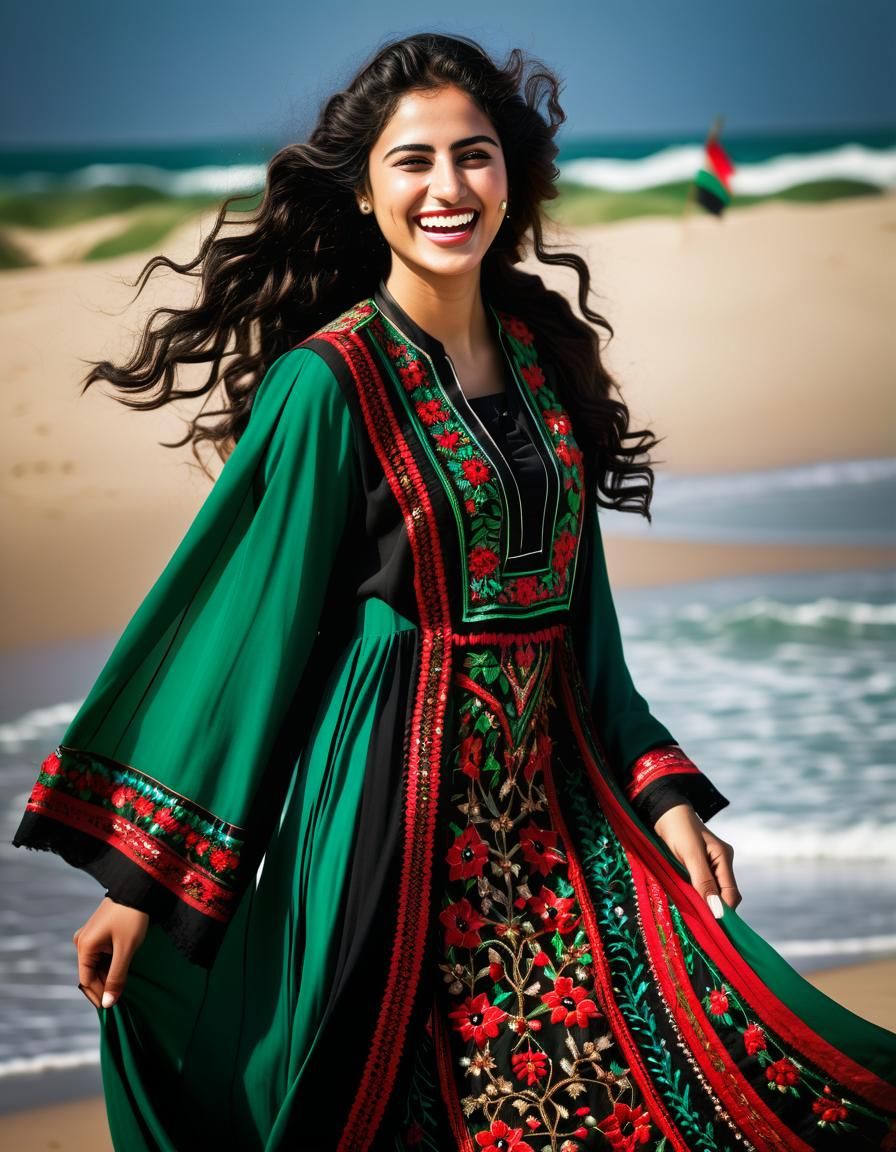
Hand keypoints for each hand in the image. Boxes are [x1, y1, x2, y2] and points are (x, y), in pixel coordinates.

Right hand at [72, 895, 149, 1009]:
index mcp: (84, 946)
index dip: (99, 995)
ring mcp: (90, 936)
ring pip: (97, 964)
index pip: (87, 981)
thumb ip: (116, 977)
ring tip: (125, 984)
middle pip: (91, 973)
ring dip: (109, 974)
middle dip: (105, 985)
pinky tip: (123, 968)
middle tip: (122, 997)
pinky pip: (101, 954)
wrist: (138, 888)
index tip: (114, 1007)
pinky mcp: (99, 932)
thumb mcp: (125, 950)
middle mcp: (82, 942)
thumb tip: (107, 1004)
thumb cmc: (132, 918)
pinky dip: (111, 963)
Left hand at [652, 803, 741, 916]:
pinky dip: (696, 895)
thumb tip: (718, 911)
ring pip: (712, 892)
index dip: (724, 911)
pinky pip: (701, 886)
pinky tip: (687, 902)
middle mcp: (721, 862)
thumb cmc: (677, 828)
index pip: (731, 893)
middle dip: (713, 909)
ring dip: (703, 903)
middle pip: (724, 895)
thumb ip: (704, 882)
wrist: (663, 811)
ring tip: (692, 915)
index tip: (712, 927)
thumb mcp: (690, 855)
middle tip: (699, 924)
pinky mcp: (697, 866)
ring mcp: (710, 864)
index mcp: (724, 857)